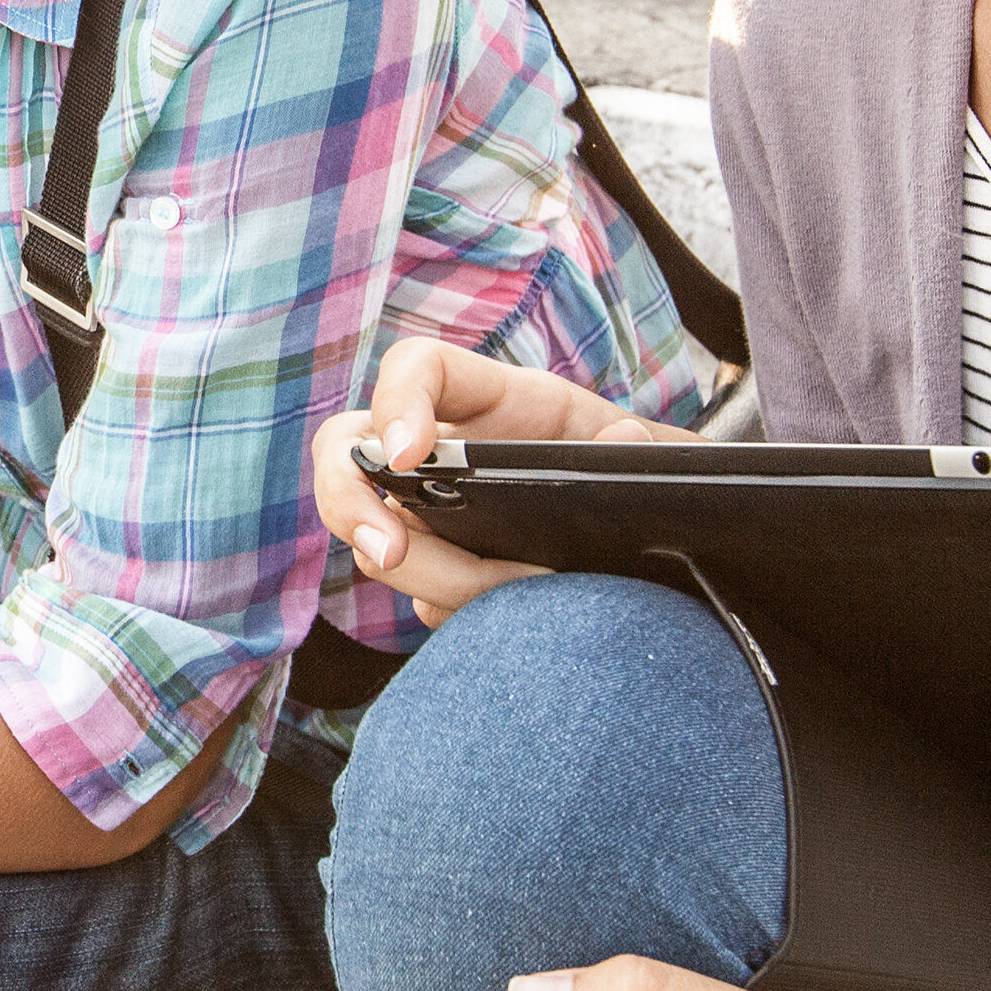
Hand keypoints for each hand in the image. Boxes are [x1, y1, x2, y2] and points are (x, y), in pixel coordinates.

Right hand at [316, 336, 695, 623]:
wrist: (645, 526)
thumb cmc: (630, 472)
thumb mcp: (637, 446)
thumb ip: (634, 441)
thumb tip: (625, 439)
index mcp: (488, 401)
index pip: (416, 369)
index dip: (396, 403)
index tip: (409, 453)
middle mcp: (438, 452)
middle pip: (346, 454)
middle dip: (352, 504)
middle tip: (390, 550)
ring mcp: (427, 514)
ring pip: (379, 545)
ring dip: (437, 579)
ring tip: (520, 589)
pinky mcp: (442, 572)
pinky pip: (420, 600)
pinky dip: (459, 613)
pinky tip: (516, 621)